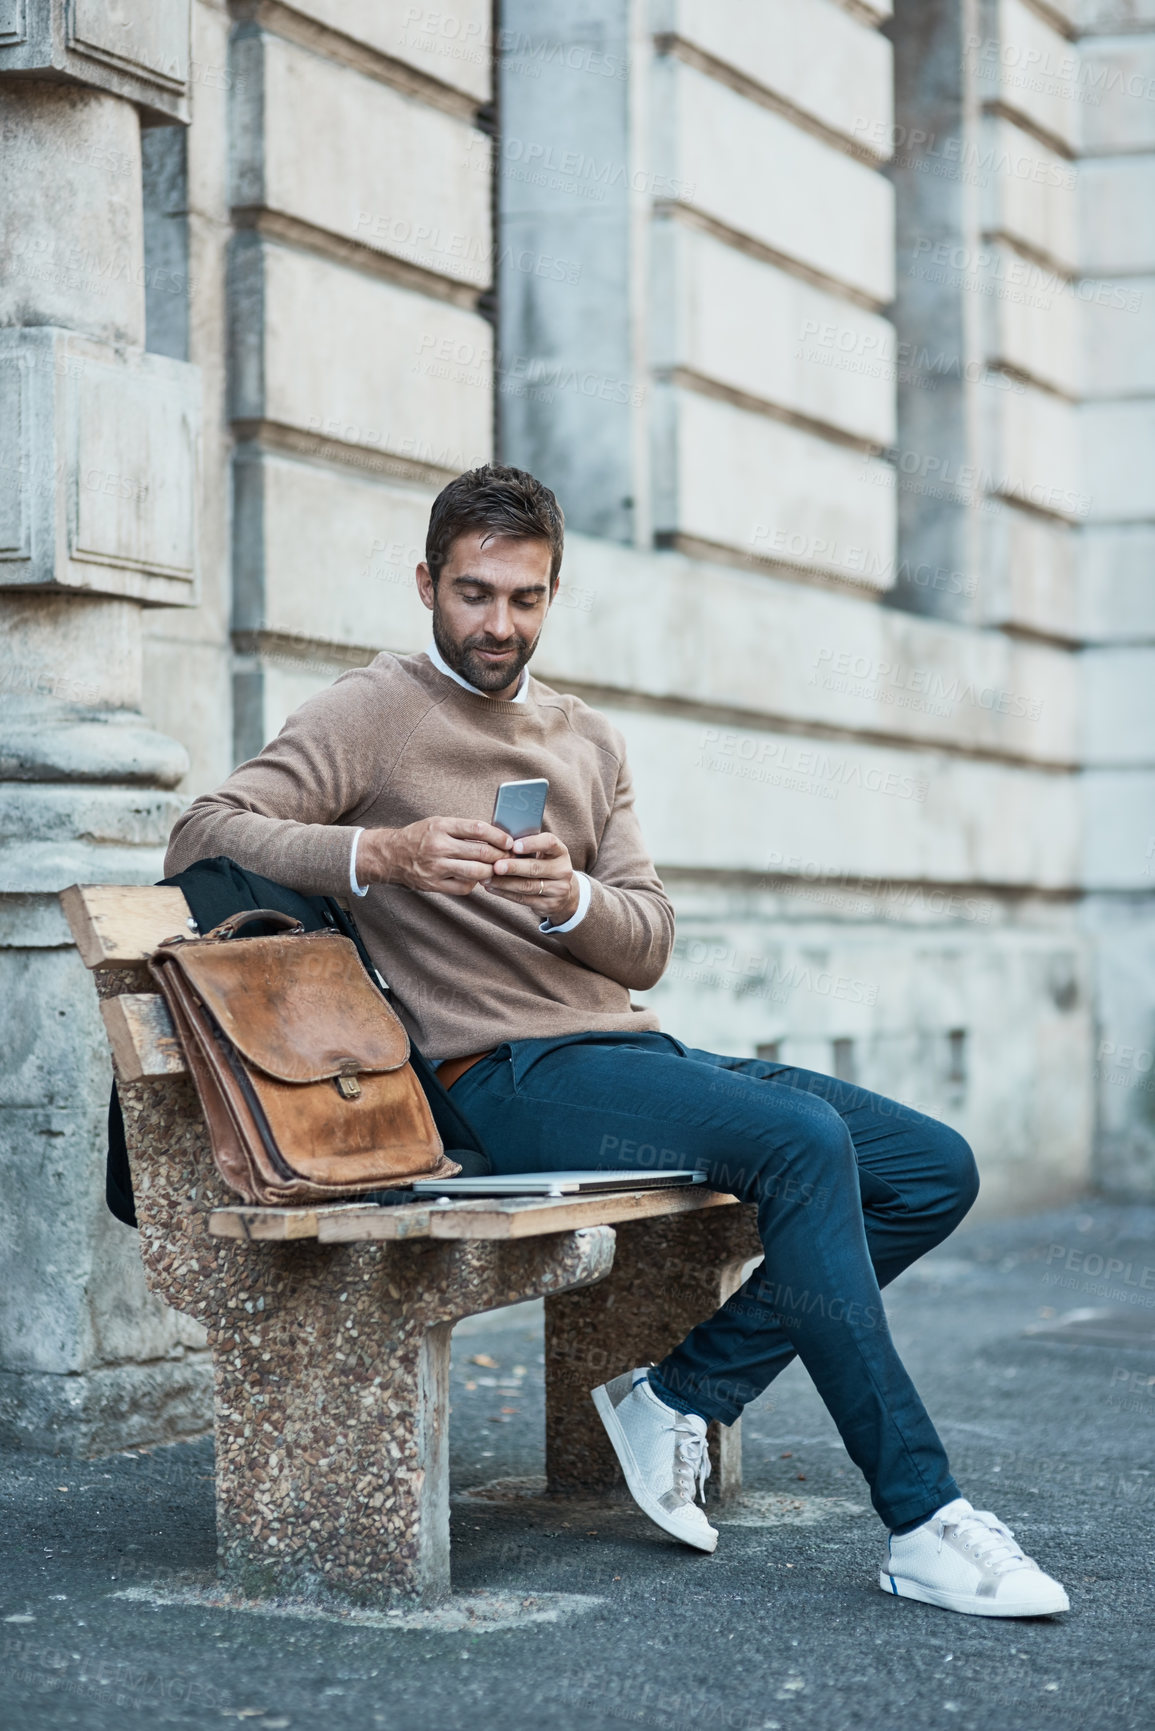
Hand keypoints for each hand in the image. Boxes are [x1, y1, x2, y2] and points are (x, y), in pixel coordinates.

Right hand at [356, 818, 512, 895]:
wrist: (391, 855)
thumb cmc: (420, 837)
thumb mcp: (439, 824)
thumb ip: (464, 829)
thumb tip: (496, 836)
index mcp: (441, 826)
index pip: (478, 829)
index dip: (499, 836)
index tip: (510, 841)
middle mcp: (438, 846)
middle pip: (481, 852)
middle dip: (500, 856)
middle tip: (509, 858)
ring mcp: (436, 867)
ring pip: (476, 872)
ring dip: (491, 872)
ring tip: (496, 869)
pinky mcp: (434, 884)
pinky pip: (464, 887)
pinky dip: (475, 883)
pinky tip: (476, 878)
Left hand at [484, 831, 579, 923]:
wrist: (563, 893)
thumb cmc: (544, 864)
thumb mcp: (543, 853)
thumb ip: (527, 846)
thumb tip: (499, 840)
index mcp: (560, 852)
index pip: (549, 843)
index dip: (532, 843)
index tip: (514, 845)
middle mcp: (563, 870)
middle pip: (536, 868)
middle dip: (514, 867)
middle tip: (496, 866)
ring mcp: (558, 890)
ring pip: (527, 886)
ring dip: (504, 882)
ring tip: (487, 878)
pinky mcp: (549, 905)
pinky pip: (523, 899)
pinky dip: (505, 893)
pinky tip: (492, 887)